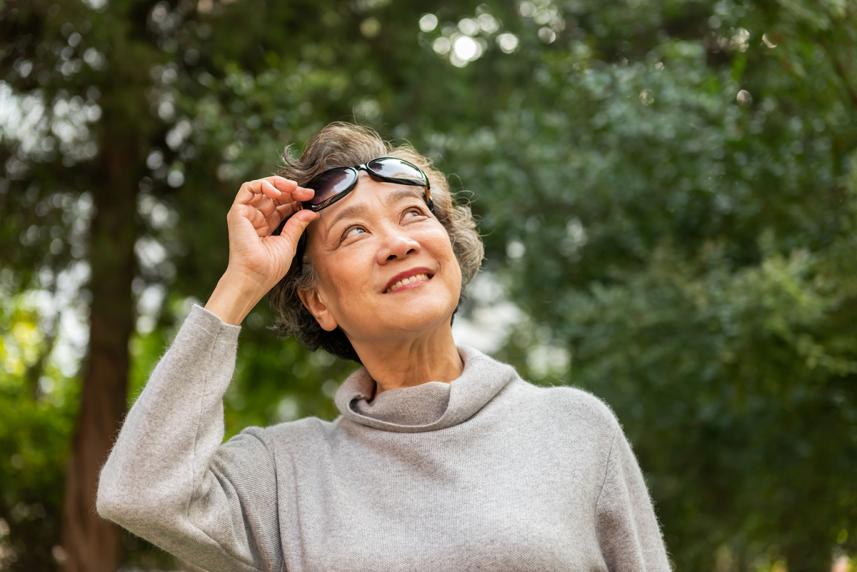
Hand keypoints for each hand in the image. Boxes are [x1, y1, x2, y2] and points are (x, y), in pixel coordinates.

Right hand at [223, 176, 318, 296]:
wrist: (254, 277)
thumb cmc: (269, 268)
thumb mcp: (289, 243)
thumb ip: (297, 225)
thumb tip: (312, 212)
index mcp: (267, 225)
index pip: (282, 204)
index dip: (296, 198)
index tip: (311, 198)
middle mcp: (256, 217)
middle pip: (274, 194)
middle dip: (292, 190)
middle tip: (307, 193)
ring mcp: (246, 214)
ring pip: (261, 187)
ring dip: (279, 184)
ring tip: (294, 188)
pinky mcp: (237, 212)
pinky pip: (248, 188)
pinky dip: (263, 185)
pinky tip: (278, 192)